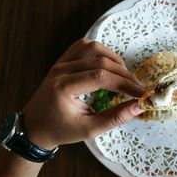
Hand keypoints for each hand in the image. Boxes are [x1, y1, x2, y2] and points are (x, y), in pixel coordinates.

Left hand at [22, 38, 144, 149]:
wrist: (35, 126)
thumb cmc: (61, 130)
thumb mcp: (90, 129)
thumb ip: (115, 118)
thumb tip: (139, 106)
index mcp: (64, 88)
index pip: (101, 77)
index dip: (125, 84)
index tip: (141, 93)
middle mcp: (61, 70)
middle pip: (100, 61)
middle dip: (124, 74)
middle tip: (137, 87)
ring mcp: (60, 62)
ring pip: (93, 48)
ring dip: (113, 59)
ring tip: (124, 76)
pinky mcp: (62, 60)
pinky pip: (84, 46)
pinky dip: (100, 52)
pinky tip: (109, 64)